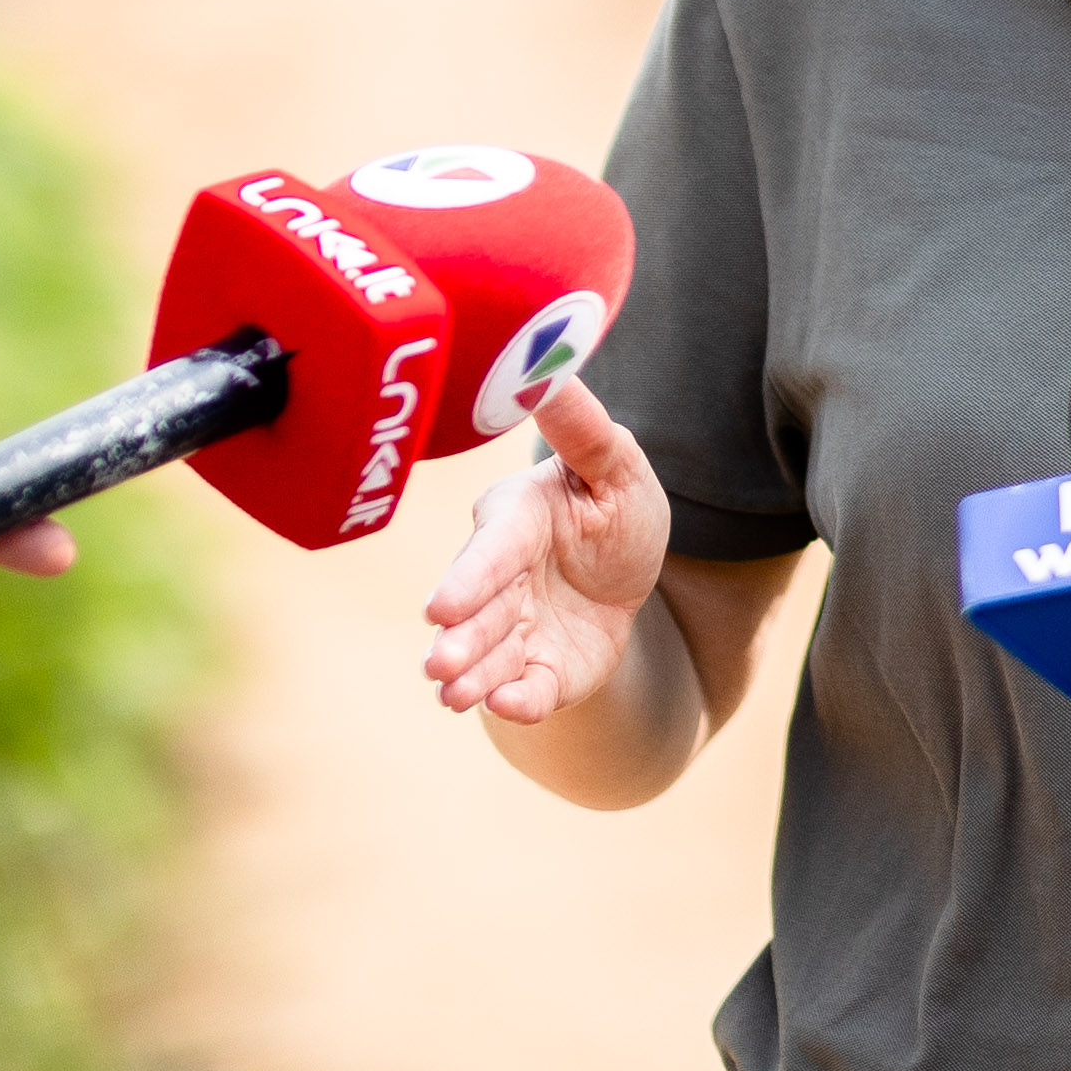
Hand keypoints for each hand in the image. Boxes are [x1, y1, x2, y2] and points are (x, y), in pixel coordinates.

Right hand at [422, 371, 671, 723]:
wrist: (631, 576)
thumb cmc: (613, 504)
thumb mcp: (614, 462)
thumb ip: (581, 427)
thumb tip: (547, 366)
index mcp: (517, 521)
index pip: (492, 550)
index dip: (468, 578)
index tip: (440, 607)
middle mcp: (503, 579)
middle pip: (477, 612)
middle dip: (459, 639)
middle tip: (439, 666)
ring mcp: (515, 629)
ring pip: (489, 655)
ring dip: (472, 676)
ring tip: (455, 696)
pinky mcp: (537, 670)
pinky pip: (527, 688)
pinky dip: (519, 699)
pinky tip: (510, 705)